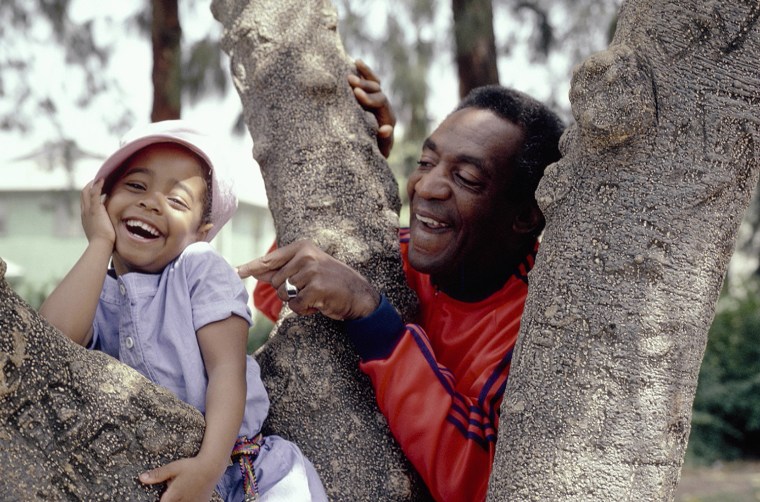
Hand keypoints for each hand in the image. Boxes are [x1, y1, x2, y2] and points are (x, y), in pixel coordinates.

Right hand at [80, 179, 114, 246]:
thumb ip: (104, 227)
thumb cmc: (104, 243)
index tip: (98, 190)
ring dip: (93, 184)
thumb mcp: (102, 232)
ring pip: (86, 192)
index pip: (85, 202)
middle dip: (90, 186)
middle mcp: (85, 213)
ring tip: (101, 177)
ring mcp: (88, 211)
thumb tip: (111, 228)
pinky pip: (94, 194)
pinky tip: (102, 179)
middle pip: (83, 195)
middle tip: (99, 180)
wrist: (101, 245)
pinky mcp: (95, 210)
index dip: (90, 195)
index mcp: (86, 218)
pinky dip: (97, 185)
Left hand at [139, 456, 218, 501]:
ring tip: (179, 493)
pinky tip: (188, 494)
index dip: (160, 501)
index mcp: (173, 496)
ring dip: (178, 500)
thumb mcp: (173, 468)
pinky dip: (187, 500)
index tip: (161, 497)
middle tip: (170, 493)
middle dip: (168, 499)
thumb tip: (141, 478)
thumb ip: (158, 474)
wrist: (212, 467)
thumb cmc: (191, 466)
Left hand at [237, 239, 380, 320]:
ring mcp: (311, 271)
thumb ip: (281, 269)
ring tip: (314, 295)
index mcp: (302, 247)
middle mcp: (305, 256)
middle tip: (309, 289)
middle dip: (288, 291)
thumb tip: (254, 271)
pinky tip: (317, 303)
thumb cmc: (329, 281)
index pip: (271, 259)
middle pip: (276, 282)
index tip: (237, 271)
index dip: (252, 267)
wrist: (357, 293)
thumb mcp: (306, 269)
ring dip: (296, 301)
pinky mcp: (315, 288)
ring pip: (284, 294)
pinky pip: (295, 305)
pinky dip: (303, 309)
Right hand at [348, 59, 395, 157]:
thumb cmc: (374, 155)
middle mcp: (385, 108)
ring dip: (363, 76)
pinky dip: (364, 72)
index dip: (368, 97)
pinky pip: (370, 82)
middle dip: (364, 86)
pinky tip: (355, 62)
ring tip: (352, 67)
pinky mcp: (371, 98)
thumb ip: (383, 141)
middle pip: (377, 91)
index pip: (380, 102)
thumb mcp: (378, 152)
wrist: (372, 154)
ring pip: (375, 83)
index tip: (355, 93)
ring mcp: (378, 102)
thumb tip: (387, 128)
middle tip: (349, 80)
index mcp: (388, 119)